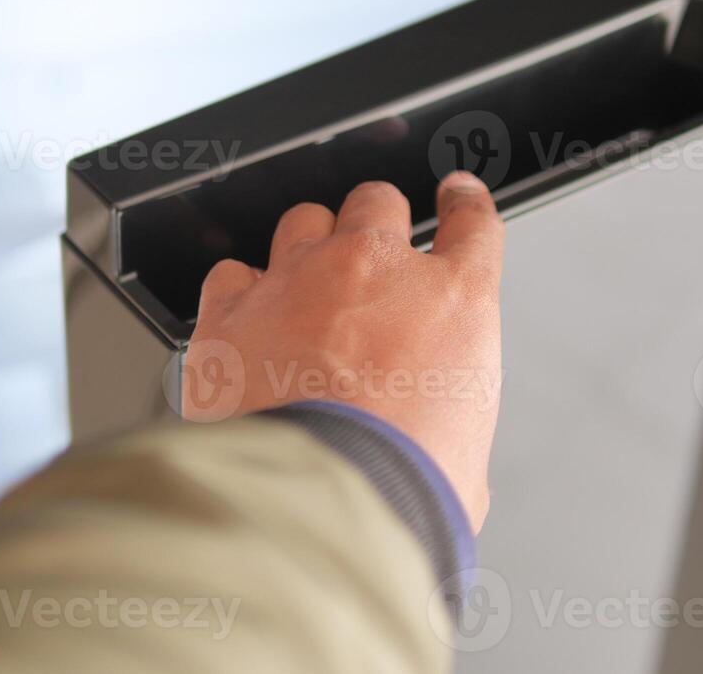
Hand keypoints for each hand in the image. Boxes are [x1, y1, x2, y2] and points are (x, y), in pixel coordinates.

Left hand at [184, 172, 504, 530]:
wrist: (322, 505)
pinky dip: (239, 293)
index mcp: (452, 302)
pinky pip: (230, 273)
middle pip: (376, 202)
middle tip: (368, 262)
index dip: (462, 204)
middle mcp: (374, 271)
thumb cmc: (401, 486)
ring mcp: (298, 281)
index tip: (456, 198)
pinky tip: (245, 320)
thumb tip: (437, 443)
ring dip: (309, 247)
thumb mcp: (467, 453)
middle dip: (374, 224)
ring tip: (304, 289)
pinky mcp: (233, 312)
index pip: (472, 224)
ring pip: (304, 220)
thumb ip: (451, 417)